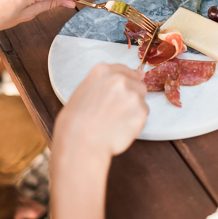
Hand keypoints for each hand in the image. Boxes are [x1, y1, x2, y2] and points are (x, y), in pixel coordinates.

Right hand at [51, 64, 147, 218]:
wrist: (79, 150)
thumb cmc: (73, 129)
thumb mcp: (79, 98)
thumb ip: (99, 85)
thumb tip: (117, 75)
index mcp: (100, 71)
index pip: (122, 68)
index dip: (123, 84)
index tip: (120, 93)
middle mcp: (118, 78)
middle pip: (137, 82)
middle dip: (131, 97)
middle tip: (115, 116)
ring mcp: (131, 93)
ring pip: (142, 99)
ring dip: (134, 112)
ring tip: (114, 125)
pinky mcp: (141, 110)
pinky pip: (145, 115)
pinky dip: (137, 124)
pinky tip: (119, 131)